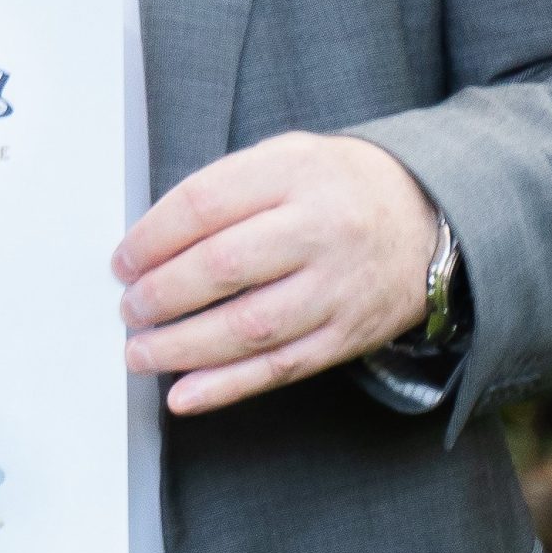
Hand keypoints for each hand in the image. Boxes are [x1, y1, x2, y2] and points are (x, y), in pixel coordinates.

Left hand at [112, 133, 435, 415]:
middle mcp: (319, 229)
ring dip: (182, 348)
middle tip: (129, 308)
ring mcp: (337, 286)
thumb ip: (225, 190)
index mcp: (295, 172)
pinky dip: (226, 387)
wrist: (428, 218)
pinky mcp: (347, 334)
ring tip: (139, 353)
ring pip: (249, 327)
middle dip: (160, 295)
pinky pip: (280, 368)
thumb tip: (151, 245)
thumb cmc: (339, 187)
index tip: (123, 261)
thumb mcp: (287, 158)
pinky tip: (185, 394)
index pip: (205, 204)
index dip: (152, 238)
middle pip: (223, 267)